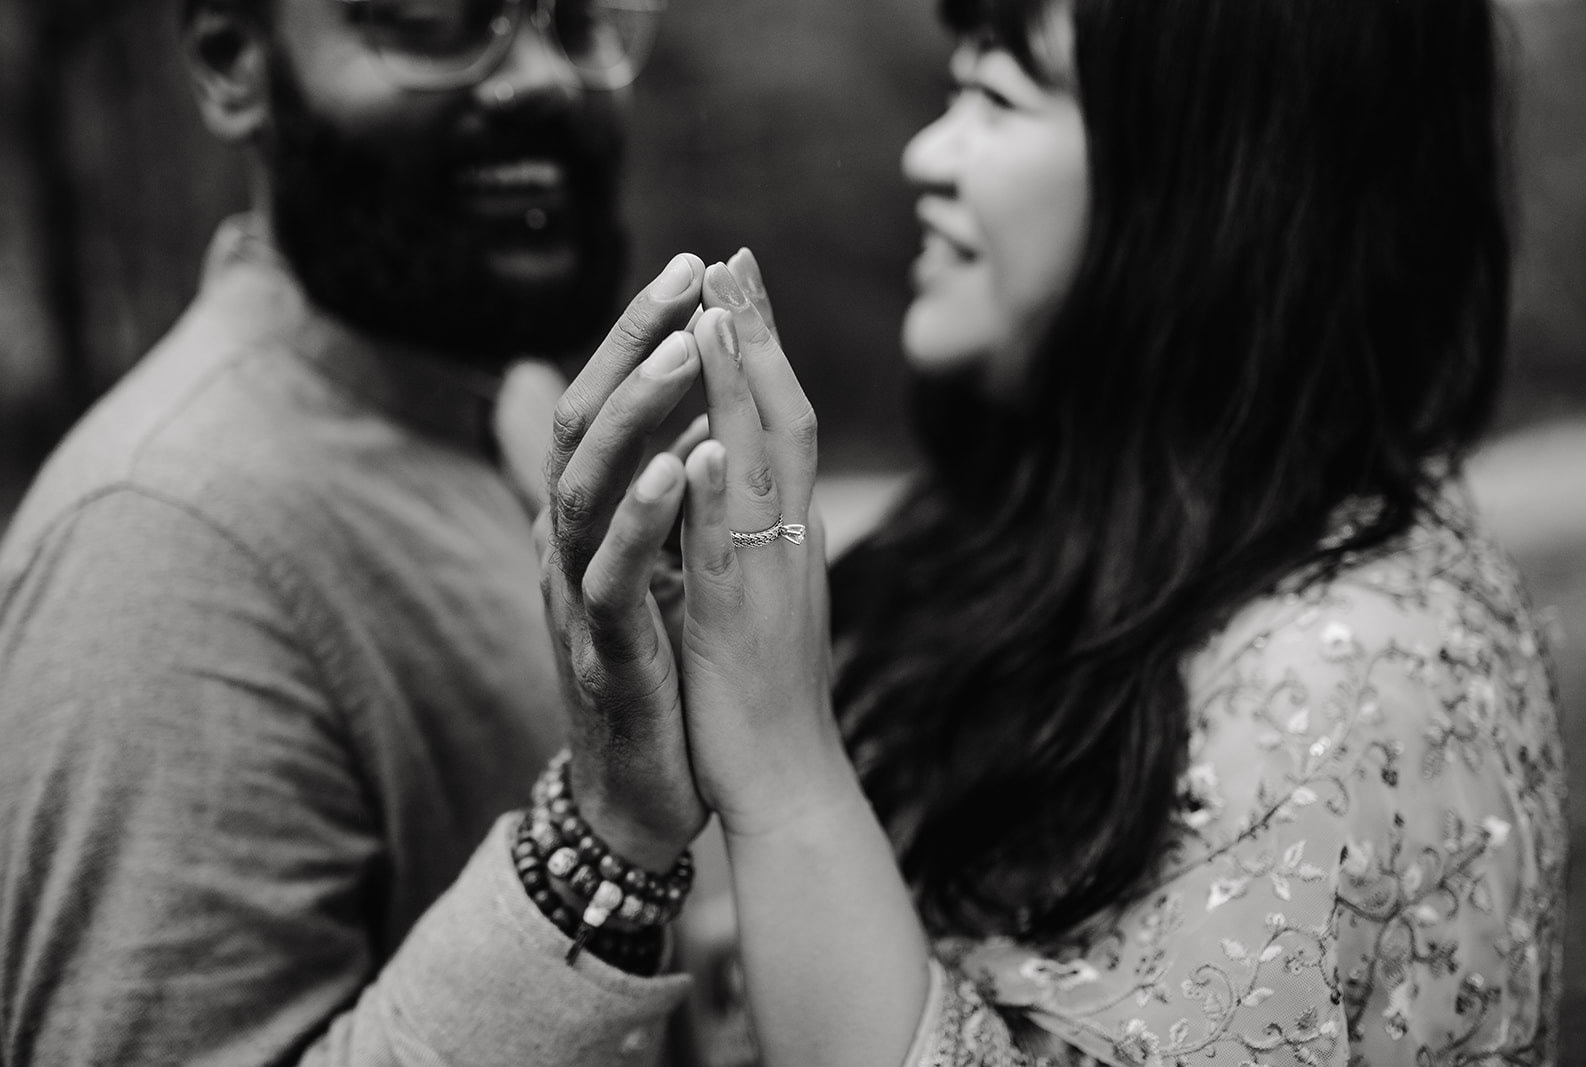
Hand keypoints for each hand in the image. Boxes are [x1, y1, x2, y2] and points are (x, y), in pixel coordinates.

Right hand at [536, 254, 710, 871]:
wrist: (640, 788)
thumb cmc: (649, 666)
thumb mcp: (643, 564)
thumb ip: (641, 489)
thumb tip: (674, 413)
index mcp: (585, 519)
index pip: (599, 404)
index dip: (637, 335)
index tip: (694, 266)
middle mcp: (567, 545)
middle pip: (578, 424)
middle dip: (631, 346)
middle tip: (686, 275)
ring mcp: (576, 597)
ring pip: (584, 488)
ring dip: (633, 415)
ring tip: (685, 350)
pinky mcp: (602, 653)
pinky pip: (613, 577)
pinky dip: (642, 519)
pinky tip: (678, 468)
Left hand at [676, 256, 853, 836]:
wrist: (787, 781)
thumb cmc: (761, 690)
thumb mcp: (746, 590)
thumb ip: (736, 526)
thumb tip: (720, 471)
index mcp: (785, 529)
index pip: (779, 419)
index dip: (759, 347)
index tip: (735, 281)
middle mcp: (790, 539)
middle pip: (785, 418)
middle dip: (759, 336)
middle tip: (734, 259)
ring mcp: (771, 577)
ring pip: (765, 470)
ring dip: (743, 390)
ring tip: (720, 315)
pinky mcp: (742, 626)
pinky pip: (734, 555)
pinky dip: (721, 499)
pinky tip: (704, 448)